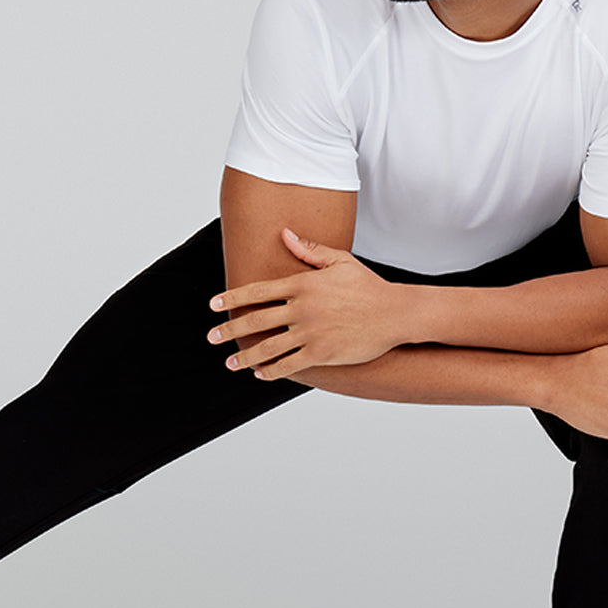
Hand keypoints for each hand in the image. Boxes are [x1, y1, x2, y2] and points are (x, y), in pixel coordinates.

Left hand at [208, 229, 411, 380]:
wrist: (395, 313)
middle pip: (256, 320)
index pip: (258, 291)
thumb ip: (309, 250)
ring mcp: (310, 332)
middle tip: (212, 337)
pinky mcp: (322, 353)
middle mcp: (301, 308)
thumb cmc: (367, 285)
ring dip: (245, 356)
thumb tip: (284, 234)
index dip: (233, 298)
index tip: (214, 305)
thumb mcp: (339, 261)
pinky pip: (289, 365)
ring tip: (230, 363)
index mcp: (302, 283)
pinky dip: (271, 370)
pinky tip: (260, 373)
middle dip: (230, 330)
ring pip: (268, 346)